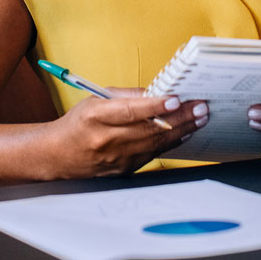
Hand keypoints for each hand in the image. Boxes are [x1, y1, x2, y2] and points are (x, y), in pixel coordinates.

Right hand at [45, 88, 207, 176]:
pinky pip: (153, 154)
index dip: (155, 106)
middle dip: (180, 117)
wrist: (59, 155)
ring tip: (200, 118)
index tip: (176, 99)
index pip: (130, 111)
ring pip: (156, 143)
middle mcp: (106, 140)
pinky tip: (185, 132)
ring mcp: (116, 159)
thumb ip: (127, 95)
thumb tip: (157, 91)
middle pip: (149, 129)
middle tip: (201, 107)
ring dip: (182, 130)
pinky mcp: (124, 170)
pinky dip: (171, 142)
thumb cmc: (79, 123)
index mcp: (96, 117)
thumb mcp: (96, 100)